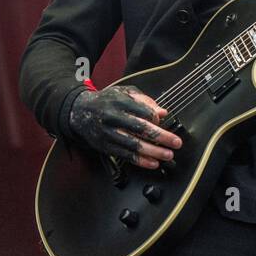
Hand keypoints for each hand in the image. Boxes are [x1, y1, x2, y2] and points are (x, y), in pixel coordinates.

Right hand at [67, 84, 182, 169]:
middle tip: (175, 142)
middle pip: (139, 128)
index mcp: (118, 101)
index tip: (164, 121)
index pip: (141, 110)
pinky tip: (153, 163)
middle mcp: (112, 117)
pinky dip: (140, 160)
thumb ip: (144, 100)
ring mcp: (107, 133)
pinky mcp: (104, 146)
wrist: (79, 111)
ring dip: (153, 152)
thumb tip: (162, 112)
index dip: (155, 118)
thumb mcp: (123, 92)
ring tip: (167, 155)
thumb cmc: (107, 101)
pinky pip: (125, 155)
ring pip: (133, 145)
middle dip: (160, 137)